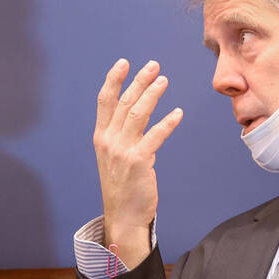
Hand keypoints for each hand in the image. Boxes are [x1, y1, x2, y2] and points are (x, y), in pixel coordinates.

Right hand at [93, 58, 183, 269]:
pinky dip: (167, 122)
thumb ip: (120, 136)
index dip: (113, 80)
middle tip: (153, 65)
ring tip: (164, 80)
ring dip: (152, 94)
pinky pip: (155, 136)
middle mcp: (108, 141)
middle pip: (123, 102)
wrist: (123, 216)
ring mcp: (122, 151)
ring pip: (137, 114)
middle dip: (138, 81)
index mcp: (101, 137)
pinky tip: (178, 113)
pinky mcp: (138, 162)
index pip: (104, 102)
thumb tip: (134, 115)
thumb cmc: (122, 187)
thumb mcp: (113, 157)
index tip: (124, 63)